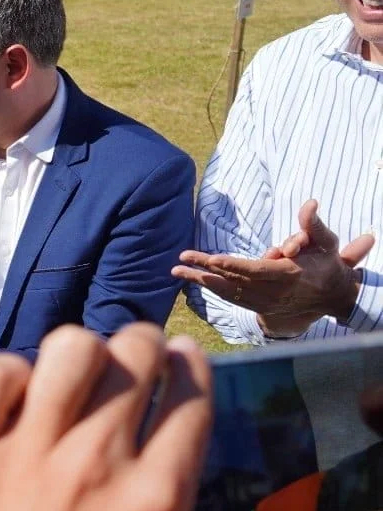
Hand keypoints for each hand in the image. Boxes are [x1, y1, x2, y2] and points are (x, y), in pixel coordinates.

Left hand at [0, 324, 211, 510]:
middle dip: (138, 344)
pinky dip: (2, 371)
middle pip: (135, 355)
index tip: (182, 357)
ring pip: (70, 348)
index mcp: (153, 503)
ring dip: (75, 351)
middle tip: (126, 357)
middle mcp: (98, 463)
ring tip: (67, 371)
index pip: (192, 399)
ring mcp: (29, 449)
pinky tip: (7, 393)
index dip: (191, 366)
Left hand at [172, 199, 371, 336]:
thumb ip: (314, 225)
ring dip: (201, 280)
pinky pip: (230, 297)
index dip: (233, 265)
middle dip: (206, 269)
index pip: (254, 271)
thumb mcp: (326, 244)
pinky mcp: (259, 307)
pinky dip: (211, 288)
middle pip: (233, 280)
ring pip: (227, 291)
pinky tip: (193, 279)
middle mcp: (271, 292)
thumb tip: (310, 203)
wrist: (333, 297)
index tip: (212, 259)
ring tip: (177, 271)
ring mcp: (264, 302)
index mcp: (286, 276)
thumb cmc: (327, 266)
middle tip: (181, 259)